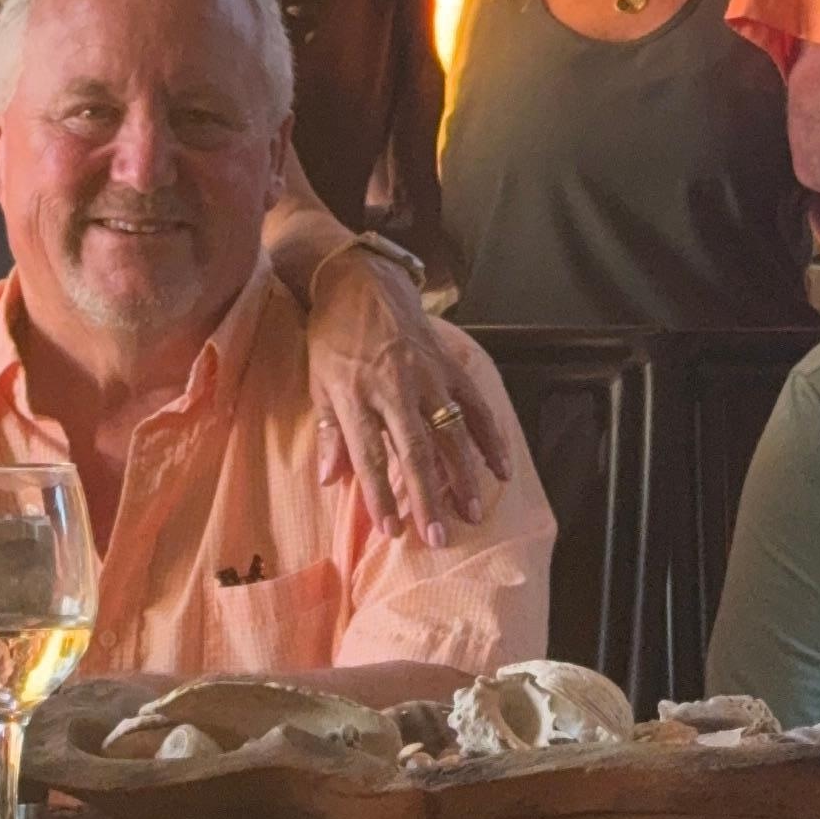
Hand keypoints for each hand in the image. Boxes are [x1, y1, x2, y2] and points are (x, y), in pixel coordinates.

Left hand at [306, 253, 517, 541]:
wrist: (362, 283)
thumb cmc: (333, 337)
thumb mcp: (319, 382)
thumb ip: (330, 431)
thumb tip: (329, 479)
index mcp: (356, 396)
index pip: (371, 456)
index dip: (381, 496)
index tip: (392, 530)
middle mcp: (395, 389)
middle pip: (416, 452)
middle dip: (429, 497)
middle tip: (440, 535)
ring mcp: (427, 377)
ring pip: (451, 433)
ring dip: (464, 476)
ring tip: (472, 511)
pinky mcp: (449, 366)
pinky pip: (475, 405)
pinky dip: (490, 437)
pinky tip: (501, 468)